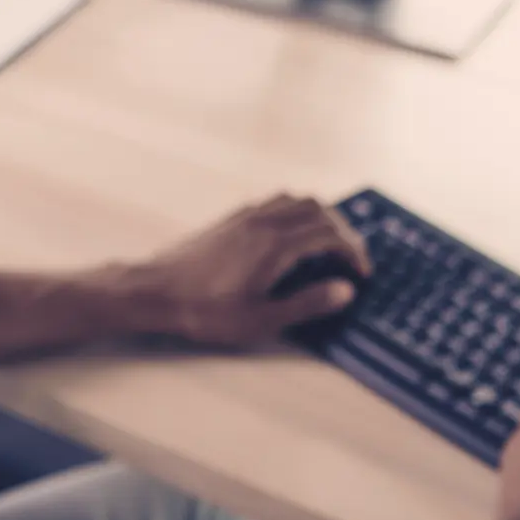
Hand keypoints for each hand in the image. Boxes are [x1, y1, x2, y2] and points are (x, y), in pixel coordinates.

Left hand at [129, 193, 371, 346]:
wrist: (157, 291)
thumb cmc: (206, 311)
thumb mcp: (261, 319)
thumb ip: (306, 304)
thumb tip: (344, 290)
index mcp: (276, 246)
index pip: (329, 235)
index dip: (353, 251)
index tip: (362, 271)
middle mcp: (264, 222)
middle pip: (318, 210)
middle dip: (343, 230)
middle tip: (351, 256)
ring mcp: (246, 216)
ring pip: (296, 200)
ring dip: (320, 216)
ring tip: (328, 242)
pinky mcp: (232, 218)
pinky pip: (275, 202)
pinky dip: (296, 211)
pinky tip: (291, 234)